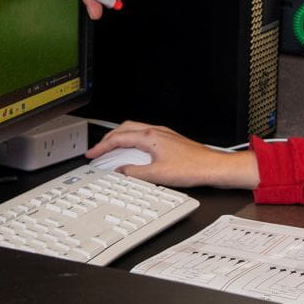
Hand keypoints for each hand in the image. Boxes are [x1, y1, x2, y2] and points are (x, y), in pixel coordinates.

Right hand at [86, 121, 259, 189]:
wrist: (211, 167)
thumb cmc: (191, 168)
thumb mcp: (156, 174)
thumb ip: (134, 173)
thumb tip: (120, 172)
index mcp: (150, 137)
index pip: (118, 138)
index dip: (102, 146)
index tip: (91, 153)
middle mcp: (156, 131)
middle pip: (125, 129)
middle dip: (108, 139)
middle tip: (98, 150)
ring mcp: (164, 134)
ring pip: (135, 130)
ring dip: (121, 138)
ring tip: (111, 150)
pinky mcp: (170, 140)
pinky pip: (144, 135)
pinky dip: (132, 141)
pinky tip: (134, 152)